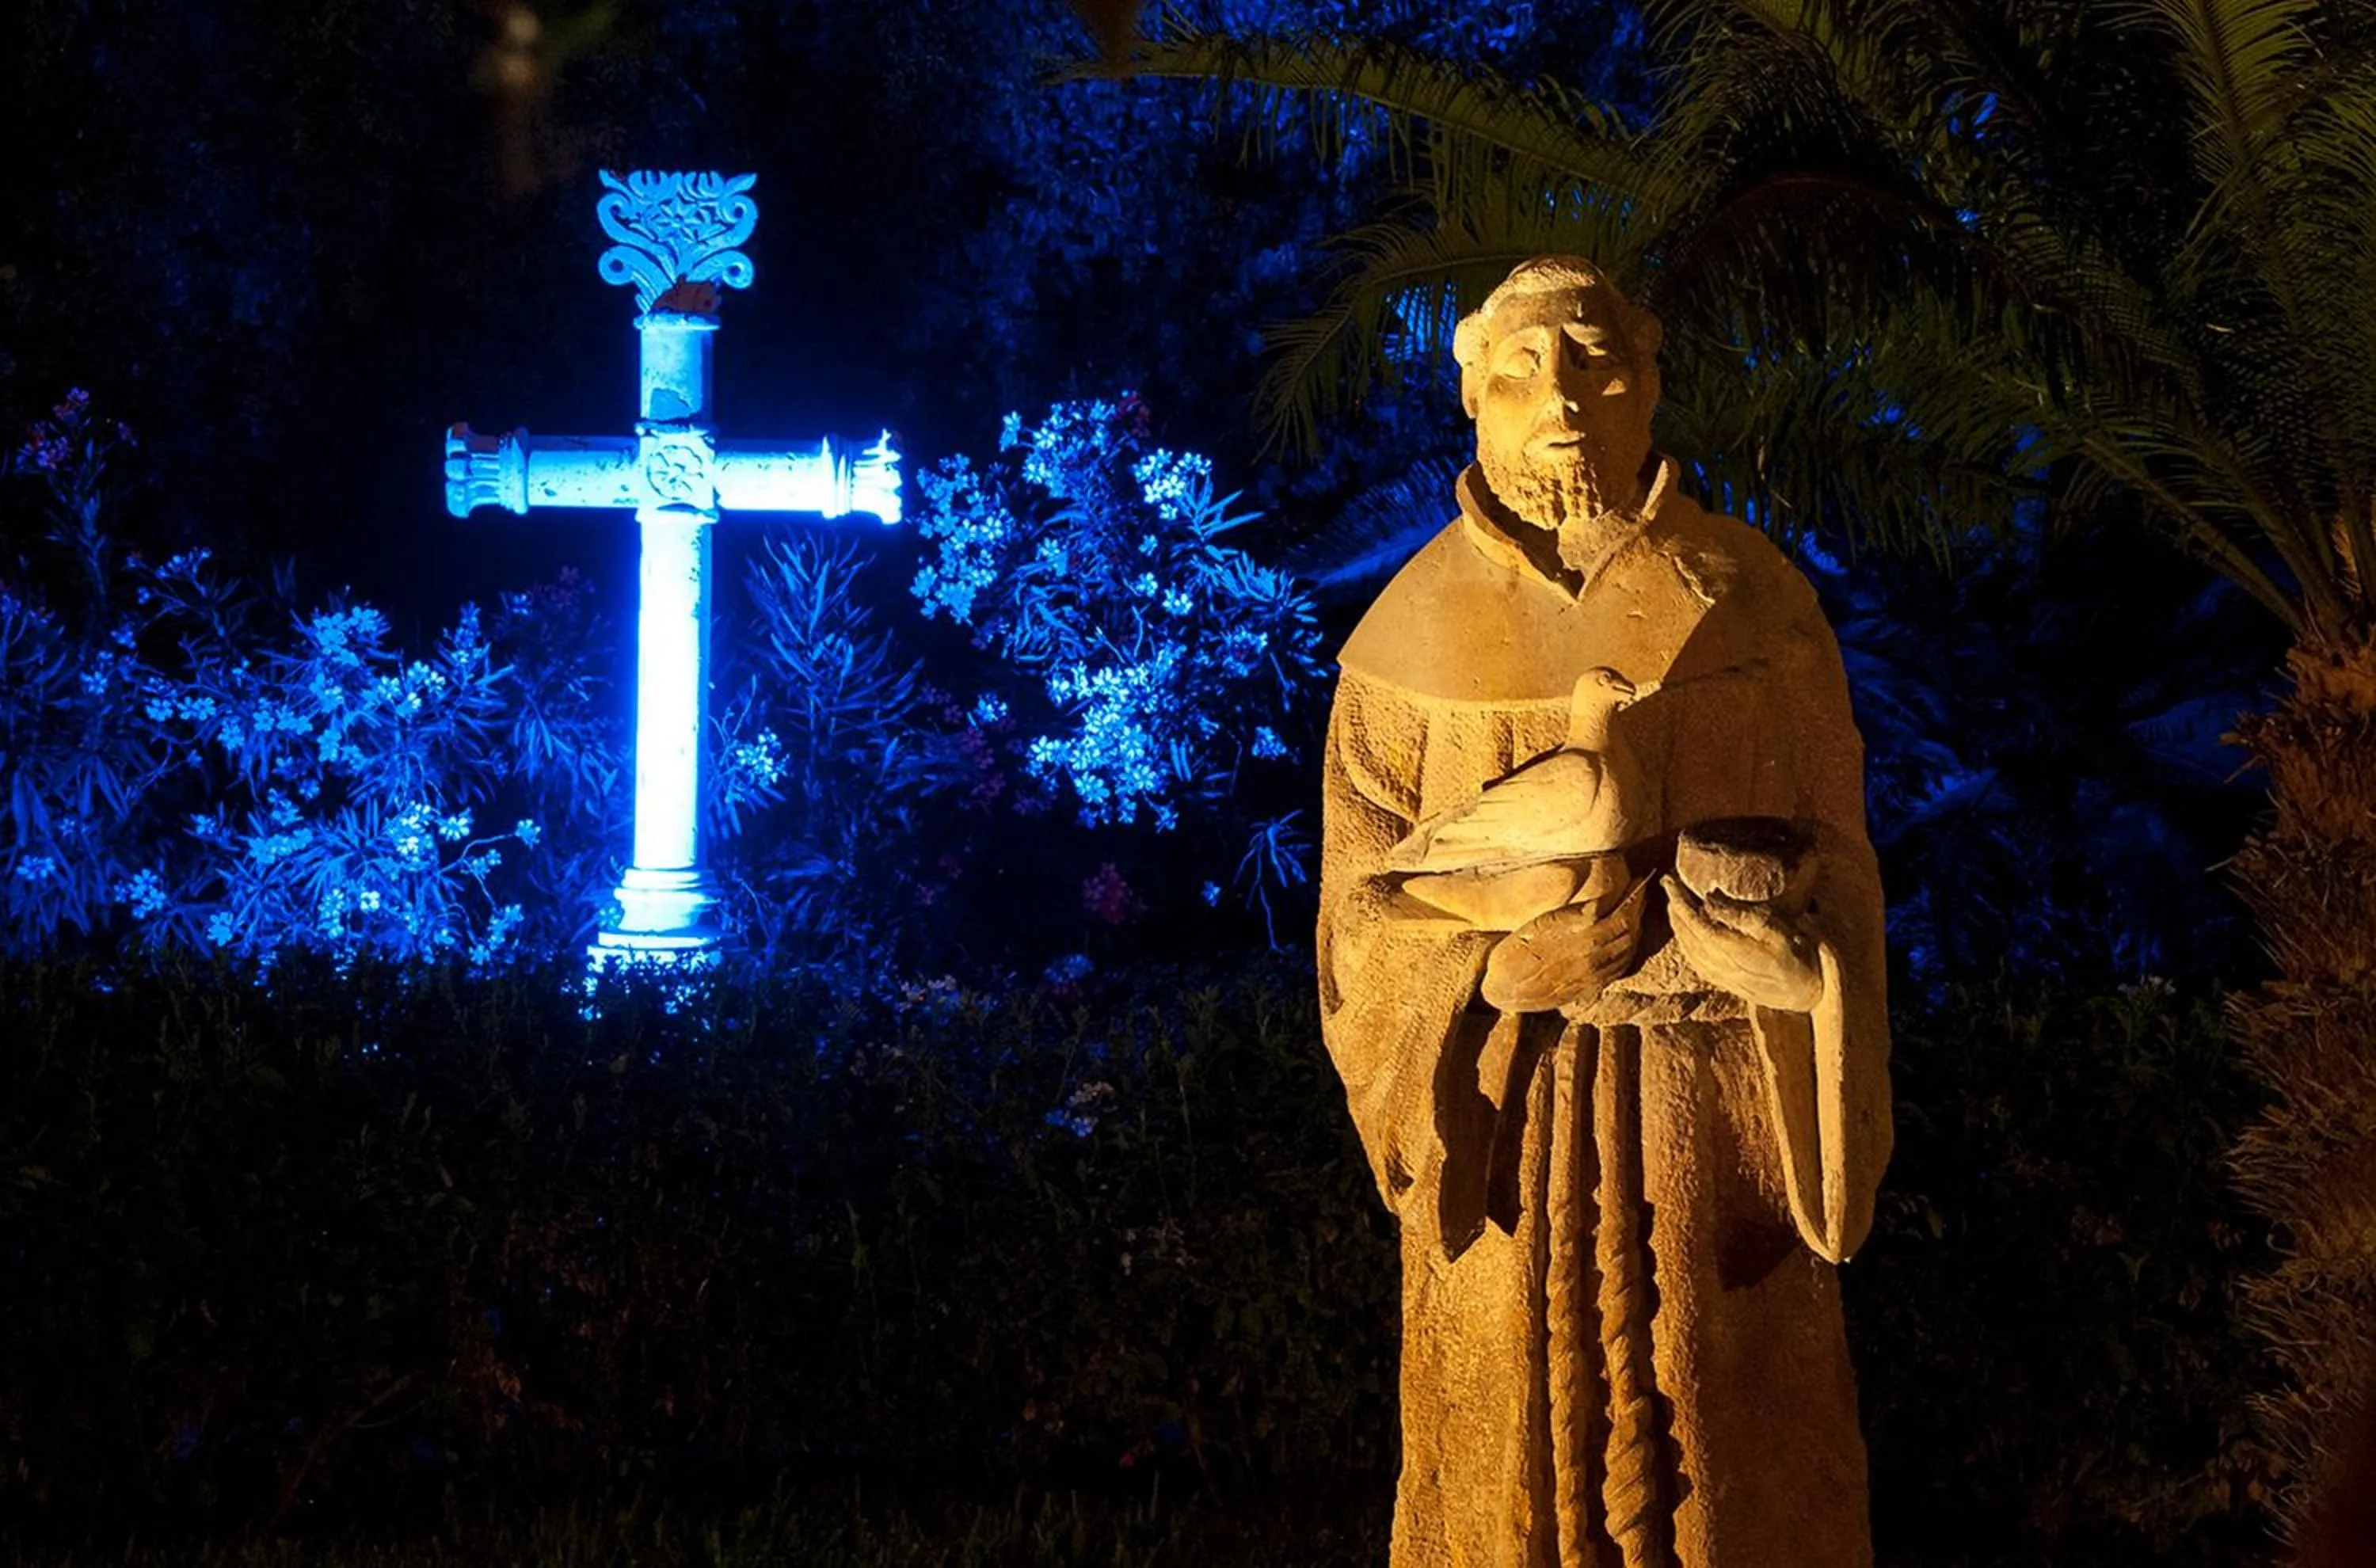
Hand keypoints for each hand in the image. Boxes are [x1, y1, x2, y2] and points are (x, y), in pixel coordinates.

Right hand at [1480, 877, 1646, 1011]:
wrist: (1505, 988)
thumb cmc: (1516, 951)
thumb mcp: (1541, 924)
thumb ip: (1574, 915)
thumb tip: (1601, 904)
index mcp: (1584, 942)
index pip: (1623, 916)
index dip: (1635, 897)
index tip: (1638, 880)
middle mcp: (1594, 961)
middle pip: (1630, 933)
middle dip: (1638, 910)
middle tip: (1640, 891)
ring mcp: (1593, 977)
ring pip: (1628, 952)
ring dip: (1636, 930)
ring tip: (1635, 913)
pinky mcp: (1588, 988)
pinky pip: (1619, 969)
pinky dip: (1628, 951)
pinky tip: (1625, 943)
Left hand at [1660, 874, 1822, 1011]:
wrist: (1806, 991)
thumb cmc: (1795, 953)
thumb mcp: (1774, 926)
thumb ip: (1739, 913)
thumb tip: (1709, 899)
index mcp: (1730, 948)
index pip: (1694, 922)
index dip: (1680, 901)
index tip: (1671, 880)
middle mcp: (1718, 964)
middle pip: (1686, 933)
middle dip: (1675, 907)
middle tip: (1669, 883)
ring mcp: (1718, 975)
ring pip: (1686, 946)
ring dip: (1677, 922)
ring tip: (1674, 901)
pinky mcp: (1721, 981)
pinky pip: (1692, 958)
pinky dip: (1684, 940)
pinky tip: (1684, 930)